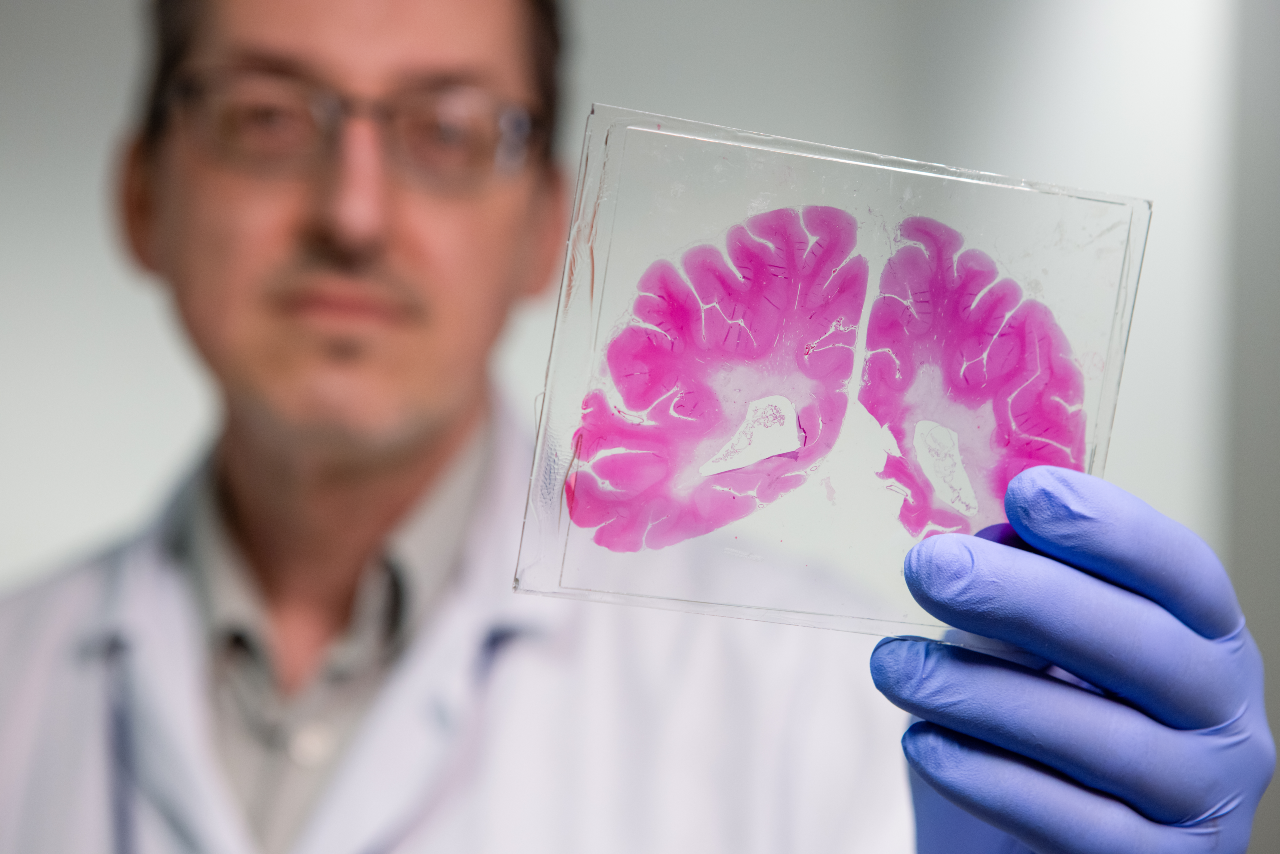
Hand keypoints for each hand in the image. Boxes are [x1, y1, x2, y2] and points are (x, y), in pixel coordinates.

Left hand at [870, 466, 1274, 853]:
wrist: (1033, 850)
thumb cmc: (1035, 727)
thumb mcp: (1036, 651)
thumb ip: (1028, 593)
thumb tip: (990, 540)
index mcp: (1207, 640)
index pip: (1183, 574)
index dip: (1112, 530)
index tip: (1025, 493)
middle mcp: (1228, 719)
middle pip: (1143, 647)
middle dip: (1027, 599)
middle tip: (927, 569)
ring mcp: (1203, 802)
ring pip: (1101, 741)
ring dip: (982, 694)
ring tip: (891, 665)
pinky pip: (1073, 823)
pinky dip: (988, 778)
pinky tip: (922, 742)